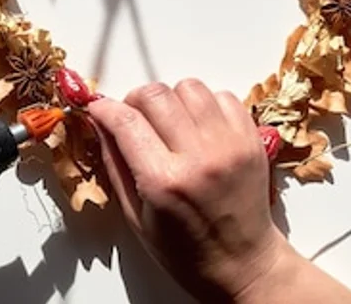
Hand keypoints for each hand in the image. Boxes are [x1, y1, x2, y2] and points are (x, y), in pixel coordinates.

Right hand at [87, 80, 350, 302]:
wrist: (243, 263)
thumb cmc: (186, 250)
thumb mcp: (136, 216)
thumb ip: (115, 165)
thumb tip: (100, 123)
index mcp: (164, 182)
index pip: (126, 121)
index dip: (105, 109)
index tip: (99, 108)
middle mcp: (200, 158)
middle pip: (157, 95)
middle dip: (136, 101)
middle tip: (134, 118)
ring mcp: (230, 145)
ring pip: (190, 87)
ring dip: (172, 99)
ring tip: (170, 123)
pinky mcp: (251, 139)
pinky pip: (222, 95)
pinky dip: (205, 104)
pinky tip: (198, 127)